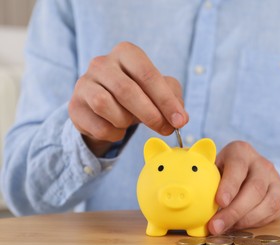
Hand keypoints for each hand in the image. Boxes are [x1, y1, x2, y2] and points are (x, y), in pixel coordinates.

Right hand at [69, 42, 187, 155]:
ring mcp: (84, 83)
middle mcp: (101, 63)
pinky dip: (113, 133)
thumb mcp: (158, 90)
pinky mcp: (74, 106)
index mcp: (126, 53)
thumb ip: (172, 98)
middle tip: (165, 129)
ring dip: (125, 120)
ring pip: (105, 105)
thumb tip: (180, 118)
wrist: (105, 106)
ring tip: (131, 122)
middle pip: (126, 90)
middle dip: (150, 114)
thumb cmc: (137, 94)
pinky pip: (97, 125)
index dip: (166, 100)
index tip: (180, 120)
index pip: (147, 74)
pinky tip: (117, 129)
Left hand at [208, 141, 279, 233]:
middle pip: (255, 188)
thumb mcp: (213, 167)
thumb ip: (205, 178)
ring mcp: (274, 180)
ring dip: (244, 220)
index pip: (238, 165)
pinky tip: (236, 227)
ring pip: (267, 202)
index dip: (230, 184)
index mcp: (241, 151)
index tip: (219, 201)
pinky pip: (272, 213)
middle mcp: (261, 164)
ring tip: (224, 229)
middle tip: (215, 225)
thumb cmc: (222, 169)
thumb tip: (187, 200)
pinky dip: (253, 223)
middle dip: (234, 210)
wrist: (247, 169)